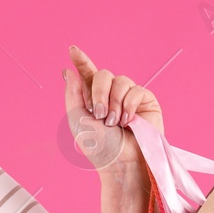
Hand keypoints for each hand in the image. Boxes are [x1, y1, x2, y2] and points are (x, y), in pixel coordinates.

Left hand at [62, 45, 163, 172]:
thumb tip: (68, 70)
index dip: (81, 60)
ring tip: (115, 123)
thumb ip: (72, 94)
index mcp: (93, 98)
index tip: (72, 50)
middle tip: (99, 115)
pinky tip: (128, 121)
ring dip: (114, 103)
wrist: (122, 162)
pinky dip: (129, 105)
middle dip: (99, 94)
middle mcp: (111, 94)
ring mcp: (129, 96)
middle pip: (103, 74)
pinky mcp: (146, 100)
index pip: (87, 73)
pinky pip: (136, 90)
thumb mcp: (78, 121)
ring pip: (120, 81)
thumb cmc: (100, 147)